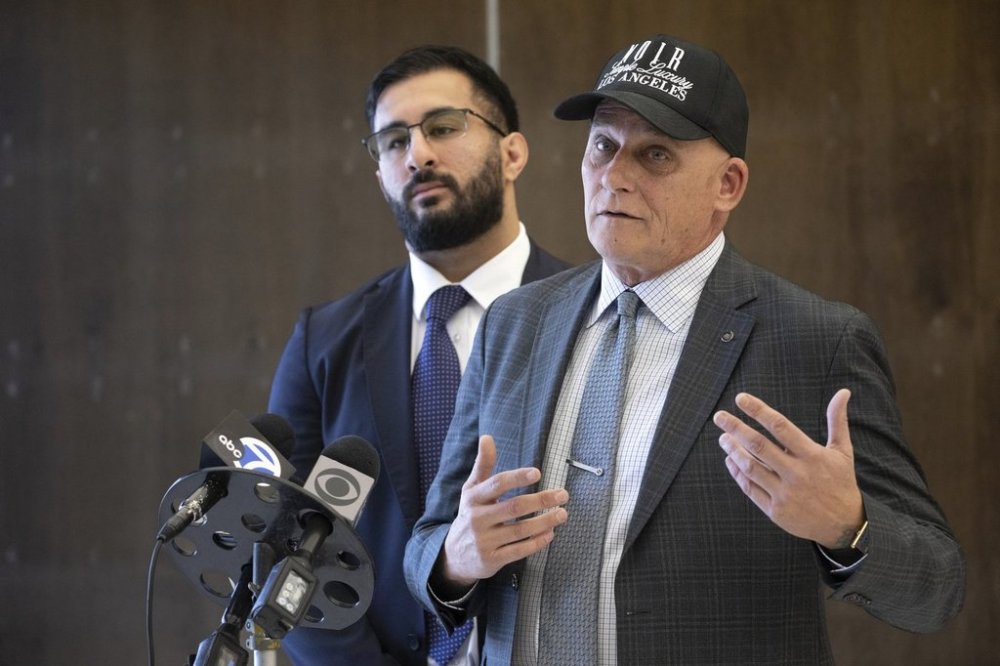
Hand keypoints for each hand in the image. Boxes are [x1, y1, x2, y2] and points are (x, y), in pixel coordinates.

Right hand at [440, 435, 568, 587]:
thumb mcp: (471, 490)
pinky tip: (550, 534)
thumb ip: (483, 465)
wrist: (453, 556)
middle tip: (563, 495)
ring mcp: (484, 541)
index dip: (517, 477)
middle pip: (514, 507)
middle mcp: (477, 519)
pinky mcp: (492, 559)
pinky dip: (537, 542)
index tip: (537, 473)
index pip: (497, 484)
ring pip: (520, 530)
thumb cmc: (470, 515)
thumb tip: (487, 437)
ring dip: (545, 522)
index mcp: (473, 498)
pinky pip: (519, 550)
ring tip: (562, 514)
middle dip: (541, 500)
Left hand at [712, 389, 864, 548]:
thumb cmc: (840, 482)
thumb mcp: (842, 452)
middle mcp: (797, 474)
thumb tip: (843, 391)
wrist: (844, 525)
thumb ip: (837, 421)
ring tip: (723, 438)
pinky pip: (750, 488)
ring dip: (733, 451)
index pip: (780, 426)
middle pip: (759, 445)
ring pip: (751, 467)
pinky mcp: (776, 511)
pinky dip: (737, 473)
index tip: (740, 399)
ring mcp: (785, 493)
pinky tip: (730, 460)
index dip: (758, 411)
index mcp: (812, 456)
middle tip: (719, 416)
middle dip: (736, 428)